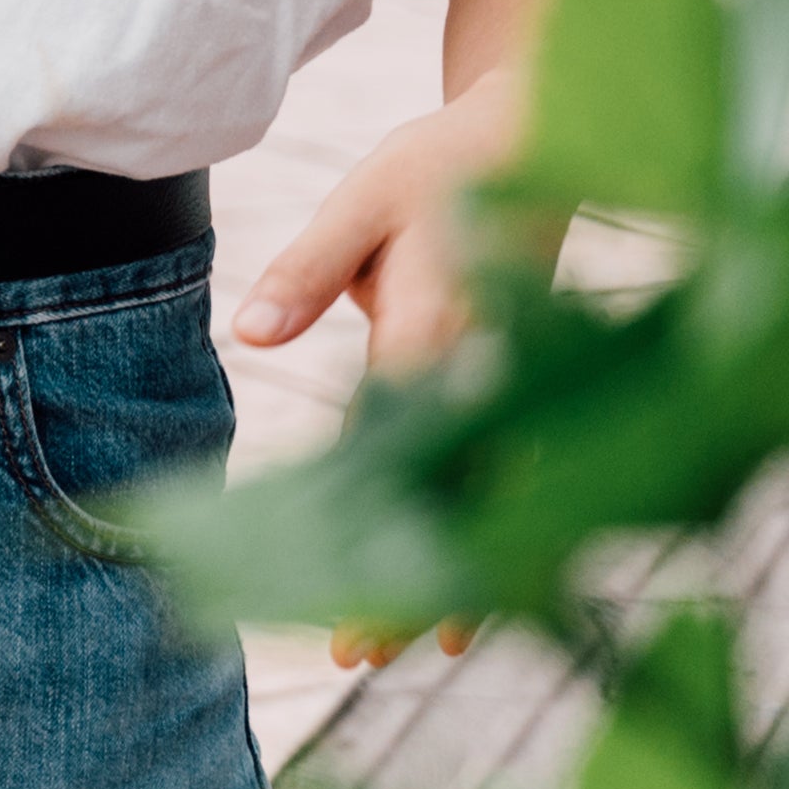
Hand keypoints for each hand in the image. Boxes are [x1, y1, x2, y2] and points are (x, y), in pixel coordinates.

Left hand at [233, 70, 521, 670]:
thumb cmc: (437, 165)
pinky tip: (478, 584)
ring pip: (492, 496)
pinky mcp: (531, 381)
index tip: (345, 599)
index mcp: (439, 323)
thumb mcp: (361, 200)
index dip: (376, 526)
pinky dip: (493, 528)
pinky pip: (513, 470)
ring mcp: (518, 378)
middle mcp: (488, 365)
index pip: (400, 446)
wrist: (539, 132)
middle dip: (416, 580)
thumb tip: (248, 334)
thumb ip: (309, 271)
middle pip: (454, 495)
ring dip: (462, 568)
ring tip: (427, 647)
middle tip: (360, 656)